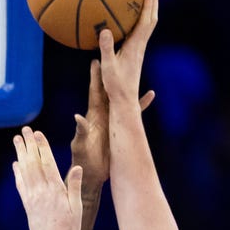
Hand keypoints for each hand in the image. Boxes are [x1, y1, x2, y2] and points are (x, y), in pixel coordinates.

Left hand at [12, 126, 81, 229]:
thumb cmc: (68, 229)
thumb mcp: (77, 208)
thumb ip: (74, 186)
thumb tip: (77, 168)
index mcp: (55, 190)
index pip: (47, 163)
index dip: (42, 146)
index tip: (37, 133)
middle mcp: (41, 191)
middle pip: (33, 163)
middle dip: (29, 145)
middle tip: (24, 130)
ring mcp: (32, 197)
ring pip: (24, 170)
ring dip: (20, 154)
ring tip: (17, 140)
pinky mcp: (27, 203)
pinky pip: (20, 184)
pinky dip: (17, 172)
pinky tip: (15, 164)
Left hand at [71, 60, 155, 187]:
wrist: (91, 174)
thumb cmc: (82, 161)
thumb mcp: (81, 145)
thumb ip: (81, 131)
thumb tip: (79, 117)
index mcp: (92, 115)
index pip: (94, 91)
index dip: (95, 76)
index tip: (96, 58)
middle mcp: (103, 114)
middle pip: (109, 88)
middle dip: (112, 72)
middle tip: (117, 54)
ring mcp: (112, 120)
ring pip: (123, 98)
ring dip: (129, 85)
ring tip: (136, 68)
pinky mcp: (120, 129)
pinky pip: (133, 113)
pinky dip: (141, 104)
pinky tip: (150, 94)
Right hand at [99, 0, 159, 106]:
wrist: (125, 100)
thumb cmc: (116, 85)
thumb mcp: (108, 66)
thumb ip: (106, 48)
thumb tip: (105, 29)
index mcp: (135, 46)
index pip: (145, 21)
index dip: (148, 5)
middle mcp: (140, 46)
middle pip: (151, 19)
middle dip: (153, 1)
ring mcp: (138, 49)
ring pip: (147, 25)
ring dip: (149, 9)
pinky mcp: (134, 54)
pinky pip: (140, 31)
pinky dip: (140, 19)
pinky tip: (131, 17)